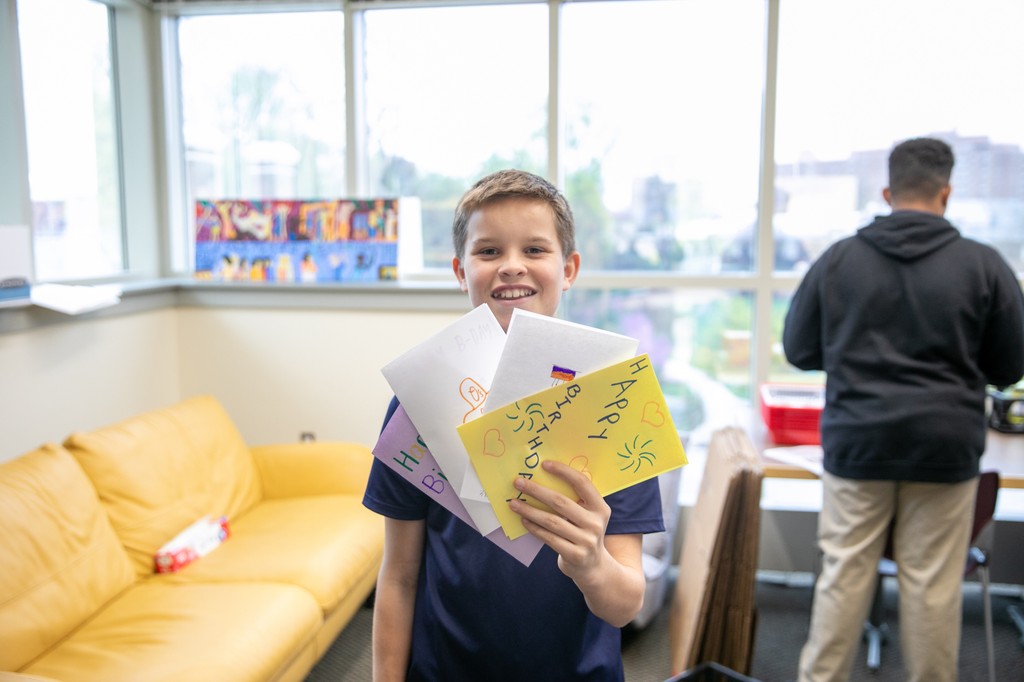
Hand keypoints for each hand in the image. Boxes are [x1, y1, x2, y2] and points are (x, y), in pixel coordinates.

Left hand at [509, 459, 611, 580]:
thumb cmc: (584, 533)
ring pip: (552, 521)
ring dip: (530, 510)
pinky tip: (523, 520)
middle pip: (561, 502)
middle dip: (537, 491)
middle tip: (518, 483)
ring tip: (514, 503)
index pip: (582, 483)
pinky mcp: (575, 555)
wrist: (593, 567)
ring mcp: (586, 541)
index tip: (544, 464)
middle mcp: (596, 523)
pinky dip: (534, 528)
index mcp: (600, 507)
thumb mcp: (588, 516)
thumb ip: (575, 500)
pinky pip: (549, 538)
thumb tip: (543, 479)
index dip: (564, 472)